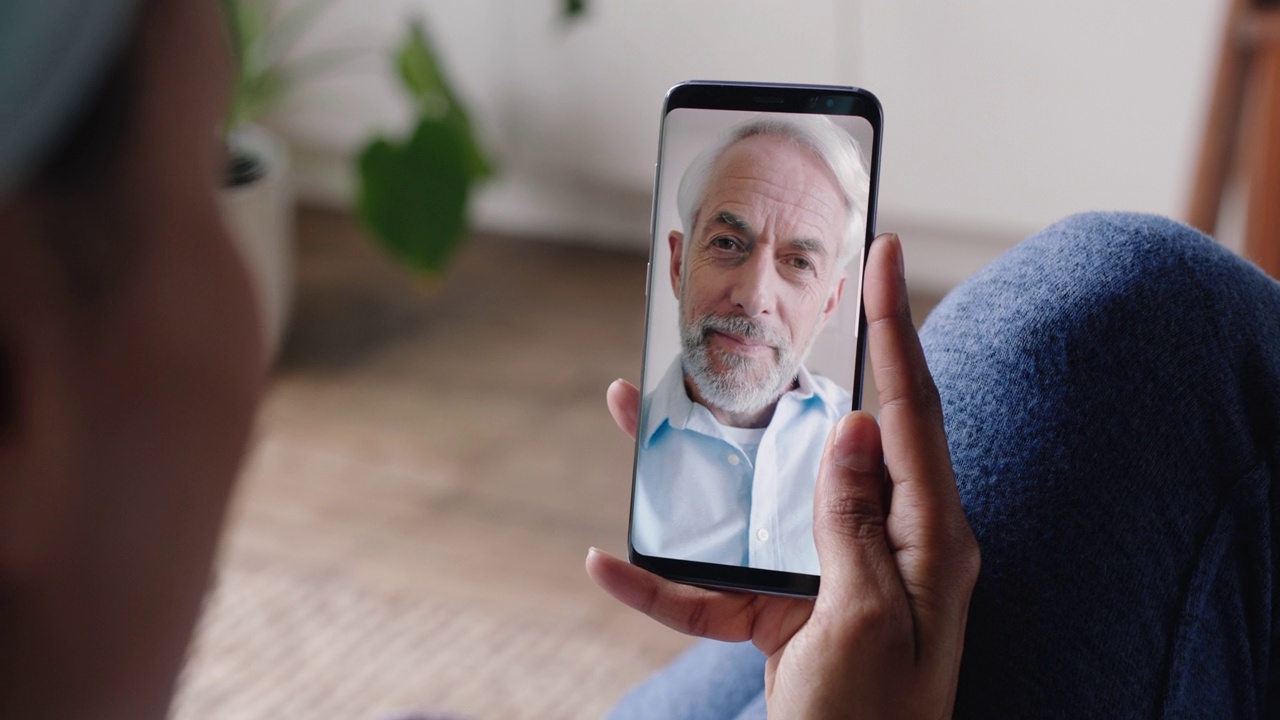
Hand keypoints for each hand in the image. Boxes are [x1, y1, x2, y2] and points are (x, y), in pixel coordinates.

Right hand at [587, 233, 979, 718]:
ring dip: (694, 468)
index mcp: (927, 542)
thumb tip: (848, 428)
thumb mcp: (861, 626)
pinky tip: (608, 564)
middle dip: (776, 380)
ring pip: (755, 503)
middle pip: (824, 441)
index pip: (910, 412)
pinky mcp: (784, 621)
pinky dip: (664, 582)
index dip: (896, 327)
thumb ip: (852, 526)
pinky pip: (717, 589)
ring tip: (634, 412)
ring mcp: (830, 583)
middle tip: (738, 315)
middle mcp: (883, 548)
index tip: (887, 251)